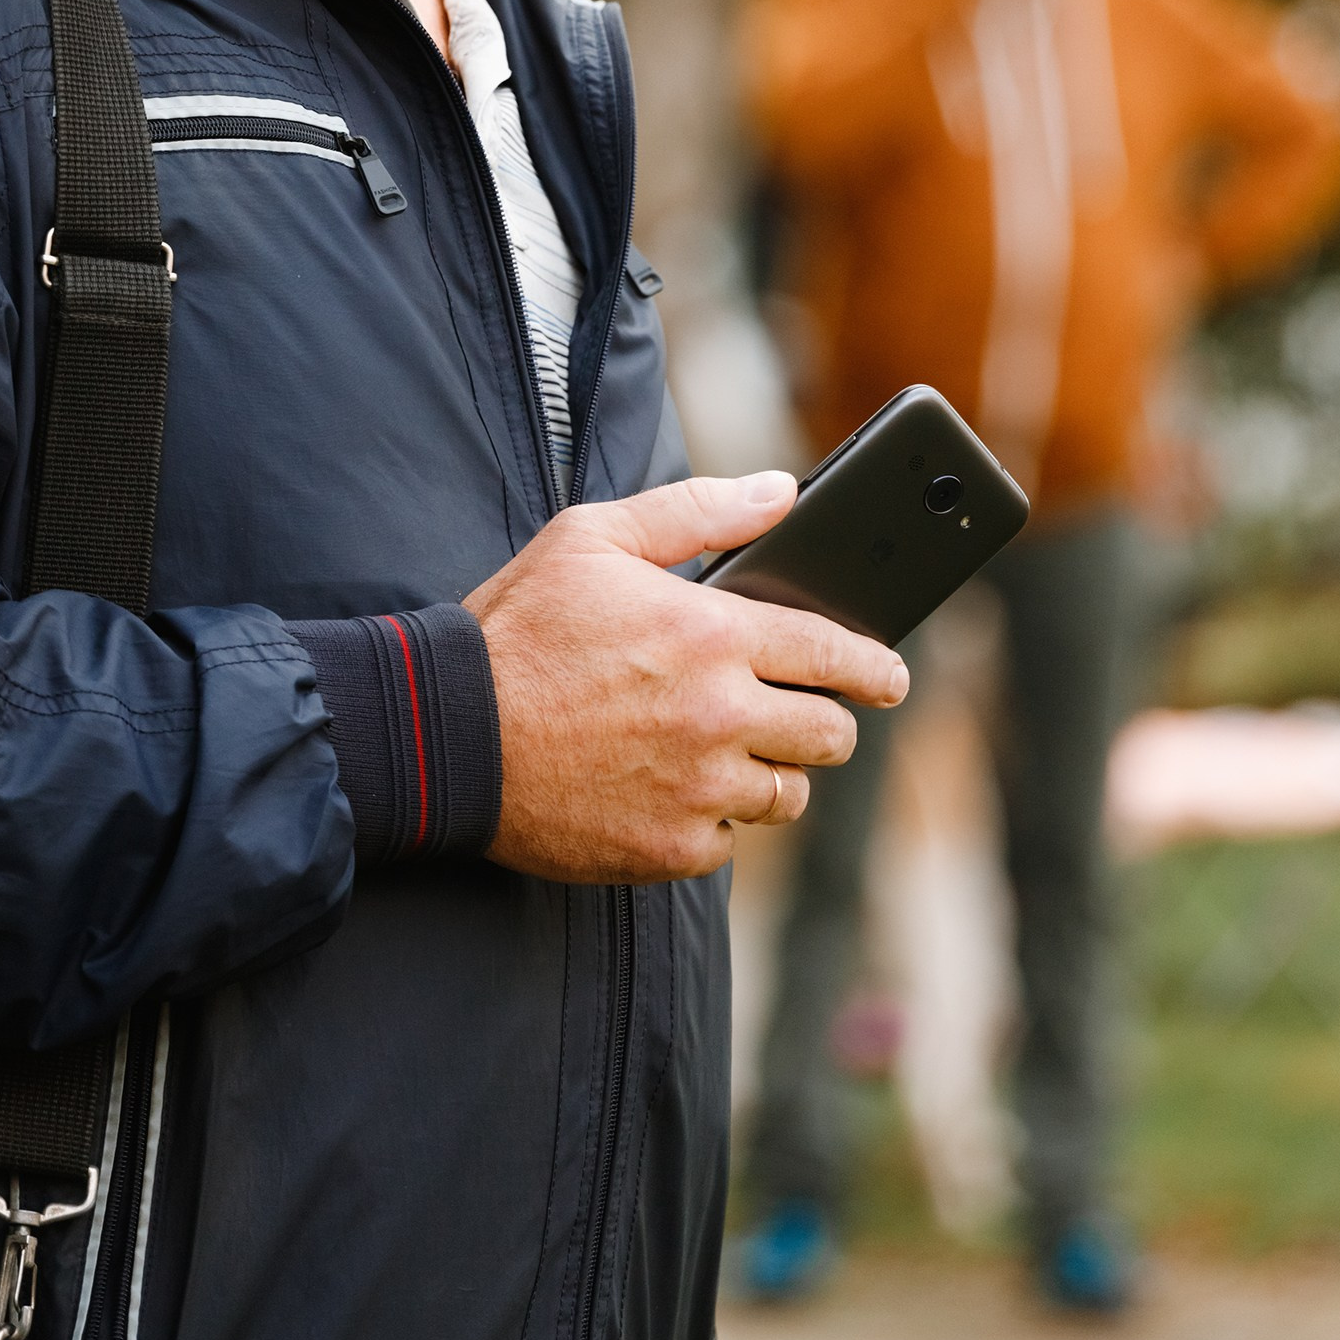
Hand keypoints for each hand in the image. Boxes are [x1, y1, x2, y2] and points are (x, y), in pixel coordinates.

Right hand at [463, 474, 909, 883]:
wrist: (448, 733)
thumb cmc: (517, 628)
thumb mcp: (594, 538)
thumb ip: (697, 510)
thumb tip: (782, 491)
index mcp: (711, 636)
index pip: (835, 655)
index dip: (875, 668)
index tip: (890, 676)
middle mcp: (720, 717)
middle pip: (828, 736)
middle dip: (826, 723)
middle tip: (802, 716)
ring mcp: (699, 790)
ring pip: (787, 795)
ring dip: (769, 773)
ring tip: (724, 751)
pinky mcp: (670, 849)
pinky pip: (729, 841)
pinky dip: (710, 819)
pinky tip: (667, 788)